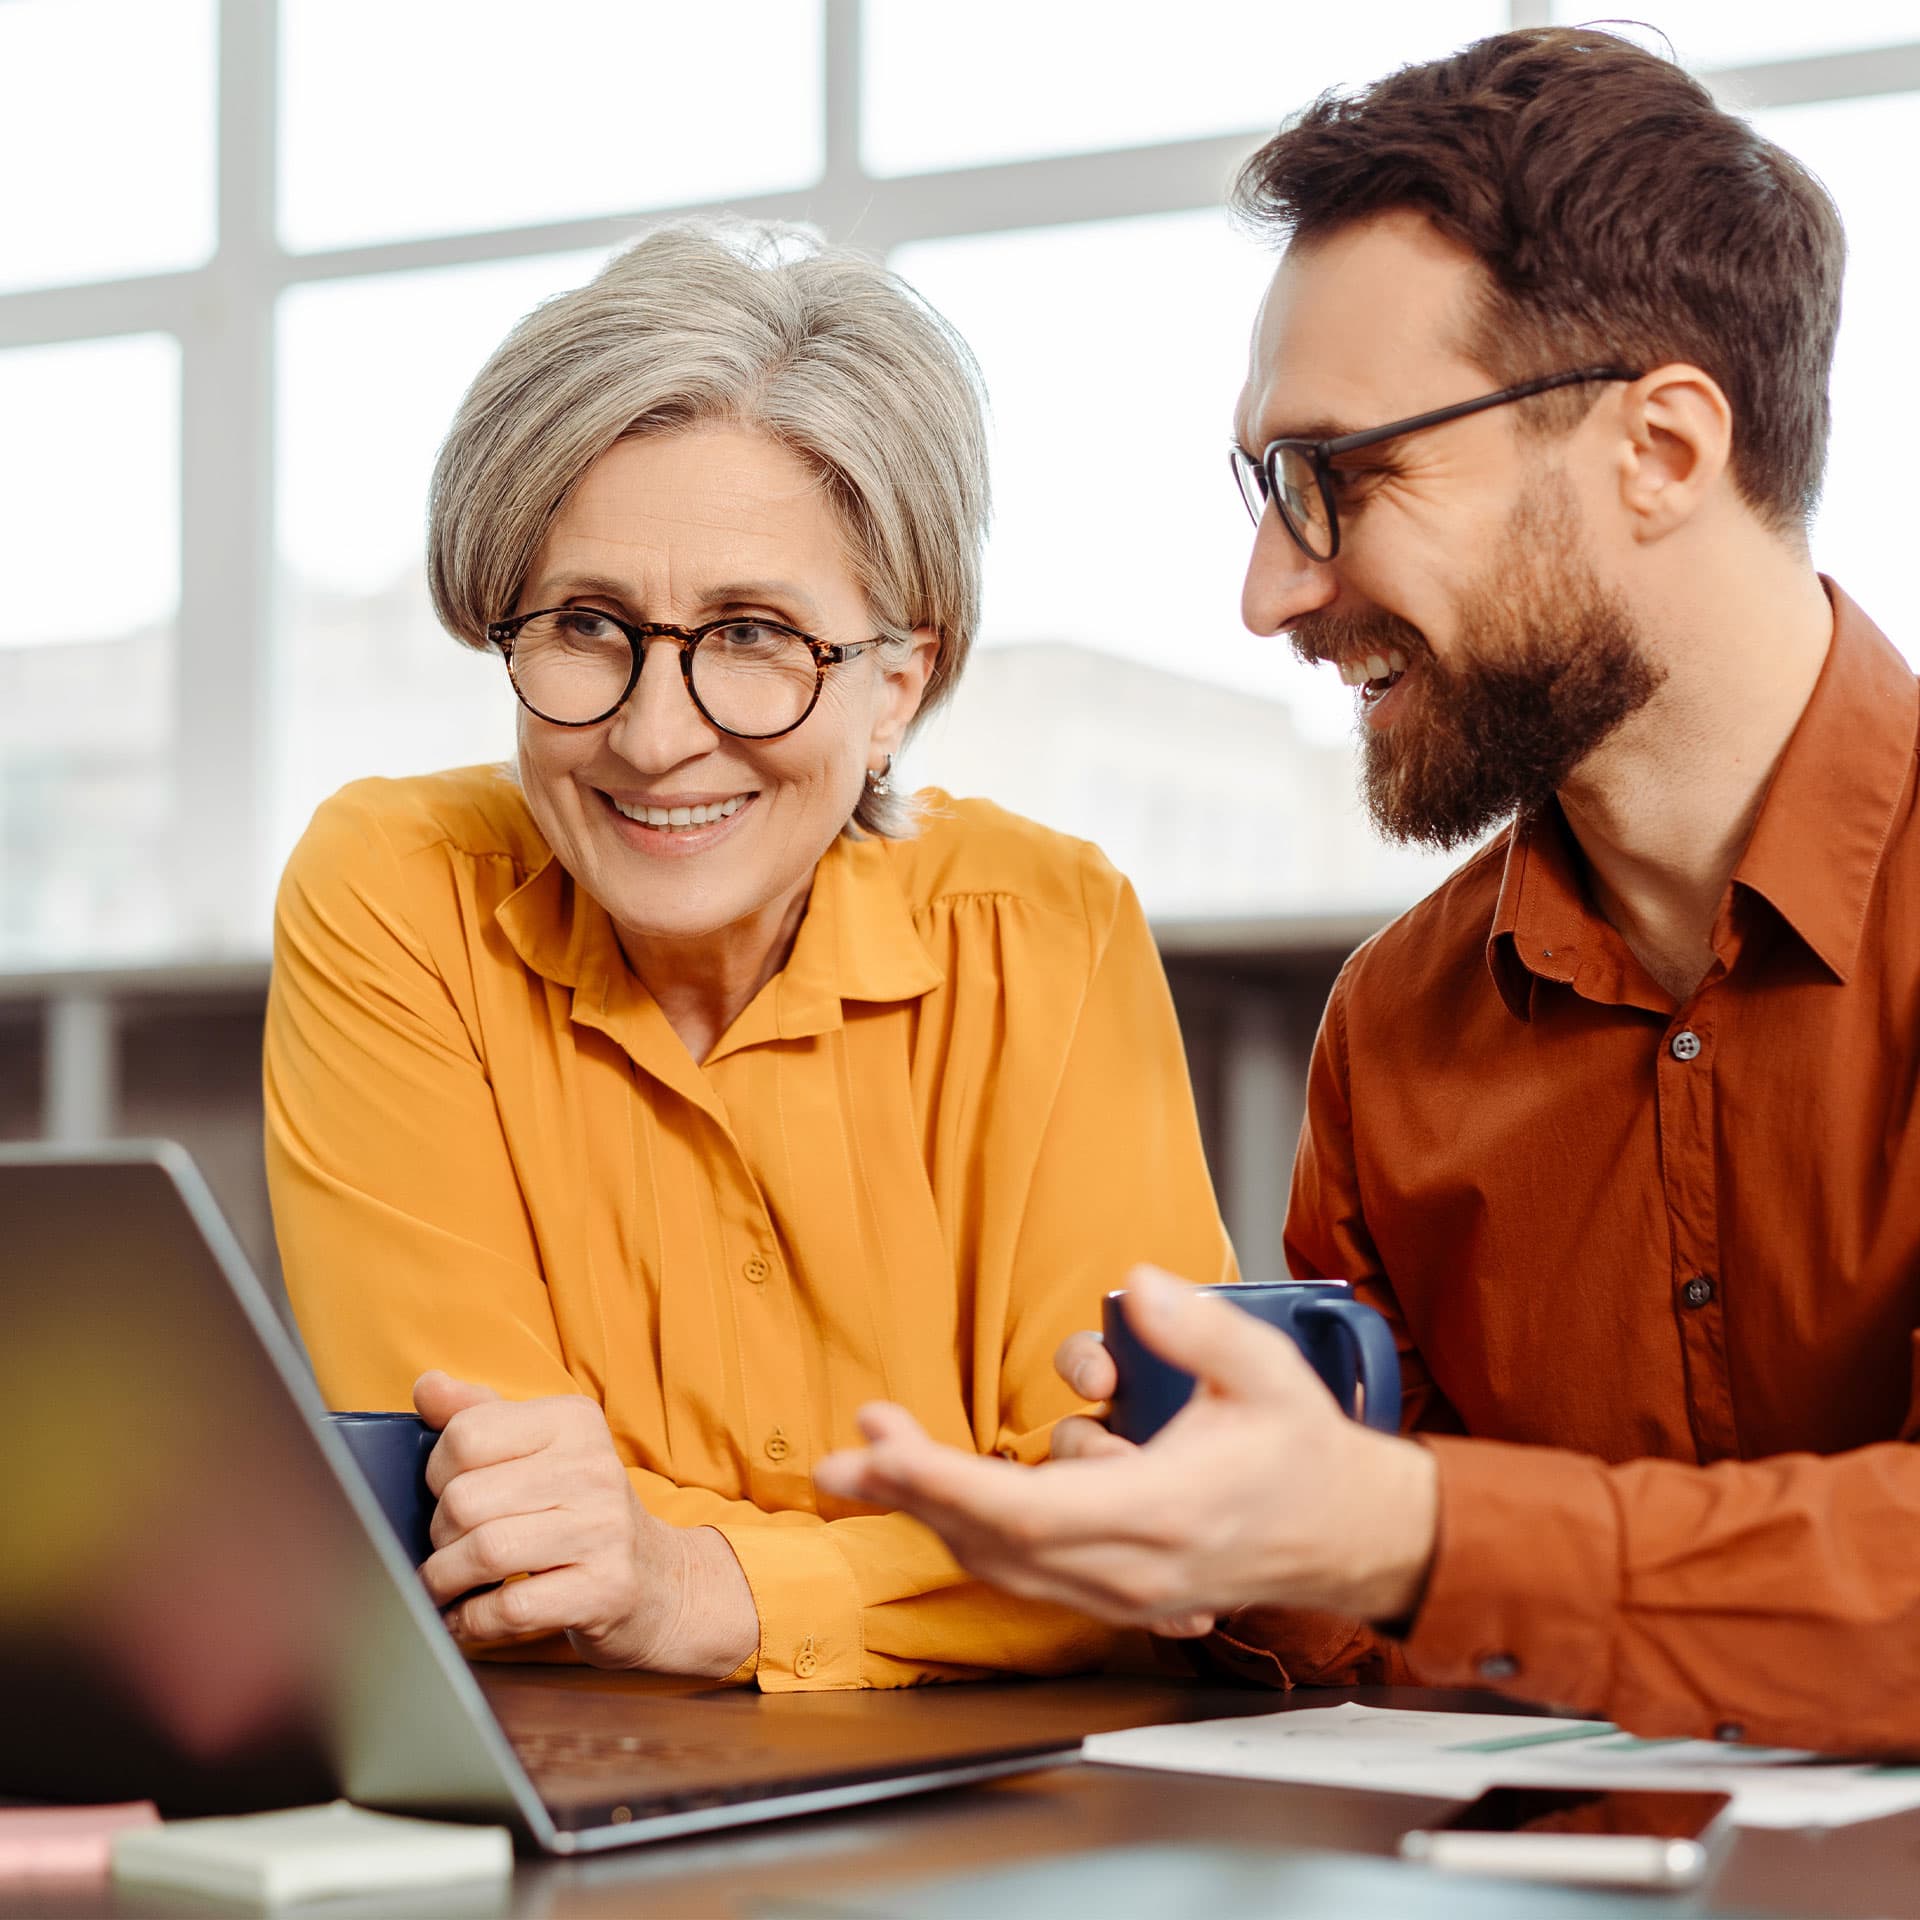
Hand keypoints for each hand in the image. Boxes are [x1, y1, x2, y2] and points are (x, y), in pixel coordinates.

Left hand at [413, 1372, 757, 1677]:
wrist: (658, 1578)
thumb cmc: (579, 1509)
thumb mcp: (539, 1448)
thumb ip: (480, 1415)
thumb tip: (428, 1386)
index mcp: (574, 1420)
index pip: (466, 1435)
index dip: (436, 1473)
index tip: (447, 1494)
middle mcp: (594, 1468)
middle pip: (465, 1499)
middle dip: (439, 1534)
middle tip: (447, 1548)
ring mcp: (604, 1530)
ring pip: (483, 1552)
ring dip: (445, 1581)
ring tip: (444, 1586)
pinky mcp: (605, 1589)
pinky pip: (510, 1608)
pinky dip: (471, 1621)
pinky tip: (467, 1617)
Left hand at [815, 1266, 1436, 1631]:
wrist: (1350, 1535)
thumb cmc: (1303, 1452)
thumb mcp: (1264, 1373)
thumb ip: (1197, 1329)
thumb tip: (1138, 1285)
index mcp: (1162, 1515)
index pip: (1027, 1514)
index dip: (943, 1484)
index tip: (885, 1451)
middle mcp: (1131, 1569)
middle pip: (992, 1546)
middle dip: (911, 1497)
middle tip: (844, 1458)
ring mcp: (1122, 1592)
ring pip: (1000, 1564)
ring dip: (932, 1509)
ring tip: (876, 1455)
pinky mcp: (1116, 1594)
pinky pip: (1023, 1567)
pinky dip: (973, 1526)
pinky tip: (943, 1481)